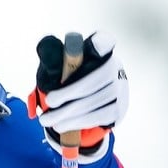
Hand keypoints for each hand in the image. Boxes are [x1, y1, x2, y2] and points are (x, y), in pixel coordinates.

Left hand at [27, 30, 127, 157]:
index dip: (101, 43)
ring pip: (96, 101)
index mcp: (98, 50)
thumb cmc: (64, 76)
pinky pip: (100, 116)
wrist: (77, 102)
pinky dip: (78, 121)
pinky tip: (61, 125)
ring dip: (69, 112)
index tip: (97, 42)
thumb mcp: (53, 64)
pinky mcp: (119, 108)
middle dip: (70, 93)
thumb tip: (50, 50)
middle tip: (49, 102)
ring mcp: (120, 88)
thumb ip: (50, 54)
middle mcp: (114, 66)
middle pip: (96, 79)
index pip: (103, 42)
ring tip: (47, 119)